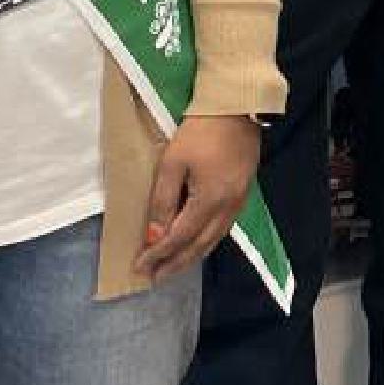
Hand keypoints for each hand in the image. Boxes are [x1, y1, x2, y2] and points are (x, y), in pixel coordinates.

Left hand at [139, 115, 261, 283]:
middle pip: (199, 245)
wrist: (237, 106)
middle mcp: (228, 208)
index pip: (179, 237)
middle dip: (176, 263)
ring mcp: (239, 201)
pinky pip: (223, 228)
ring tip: (173, 267)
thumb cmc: (200, 131)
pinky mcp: (243, 193)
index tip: (140, 267)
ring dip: (192, 256)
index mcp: (210, 201)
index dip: (158, 254)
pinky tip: (197, 243)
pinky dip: (206, 241)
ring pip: (214, 239)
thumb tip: (154, 235)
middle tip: (155, 278)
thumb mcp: (173, 163)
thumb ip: (163, 201)